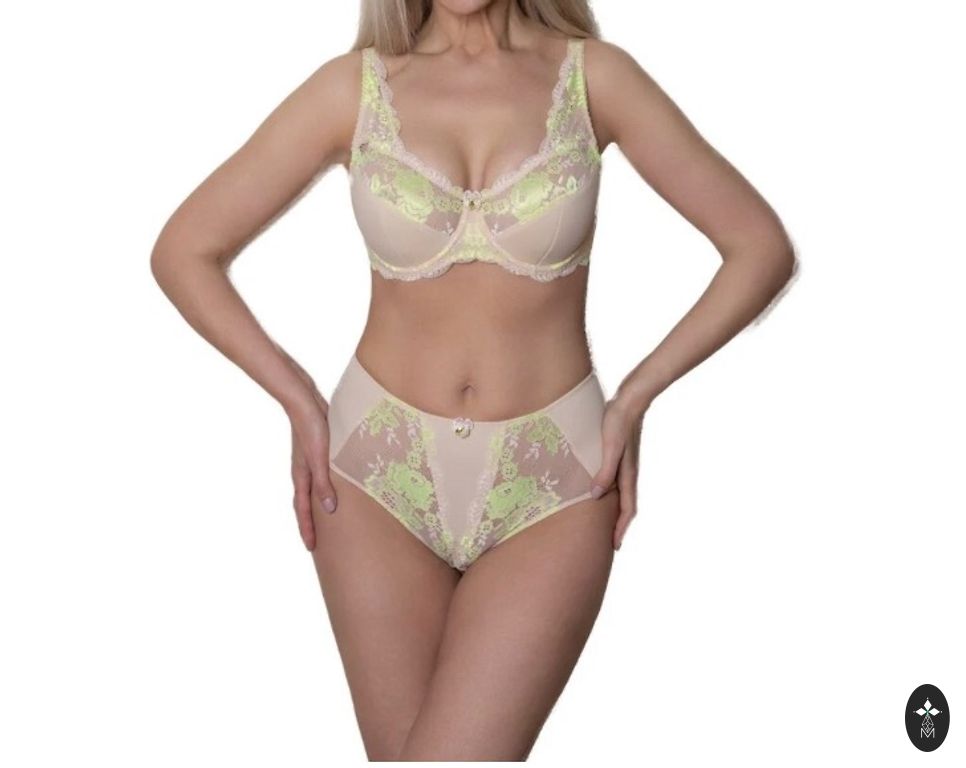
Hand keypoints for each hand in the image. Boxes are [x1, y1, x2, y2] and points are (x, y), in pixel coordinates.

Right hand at [288, 398, 337, 551]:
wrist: (304, 401)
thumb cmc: (312, 429)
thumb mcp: (320, 459)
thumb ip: (323, 484)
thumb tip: (328, 511)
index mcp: (301, 477)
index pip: (302, 510)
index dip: (307, 529)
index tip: (311, 548)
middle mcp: (303, 472)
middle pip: (305, 504)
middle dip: (310, 523)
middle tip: (317, 542)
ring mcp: (309, 462)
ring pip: (312, 491)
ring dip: (316, 507)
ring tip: (327, 520)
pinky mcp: (317, 452)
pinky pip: (319, 478)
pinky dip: (324, 489)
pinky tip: (336, 488)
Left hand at [590, 394, 646, 550]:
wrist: (630, 400)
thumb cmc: (618, 421)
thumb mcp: (610, 446)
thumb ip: (604, 471)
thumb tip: (595, 496)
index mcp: (628, 474)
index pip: (627, 509)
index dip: (621, 528)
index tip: (614, 546)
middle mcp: (629, 473)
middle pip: (627, 507)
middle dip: (619, 526)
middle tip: (610, 543)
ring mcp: (626, 465)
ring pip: (622, 496)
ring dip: (616, 512)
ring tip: (605, 524)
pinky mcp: (621, 457)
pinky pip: (618, 483)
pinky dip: (612, 495)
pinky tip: (602, 493)